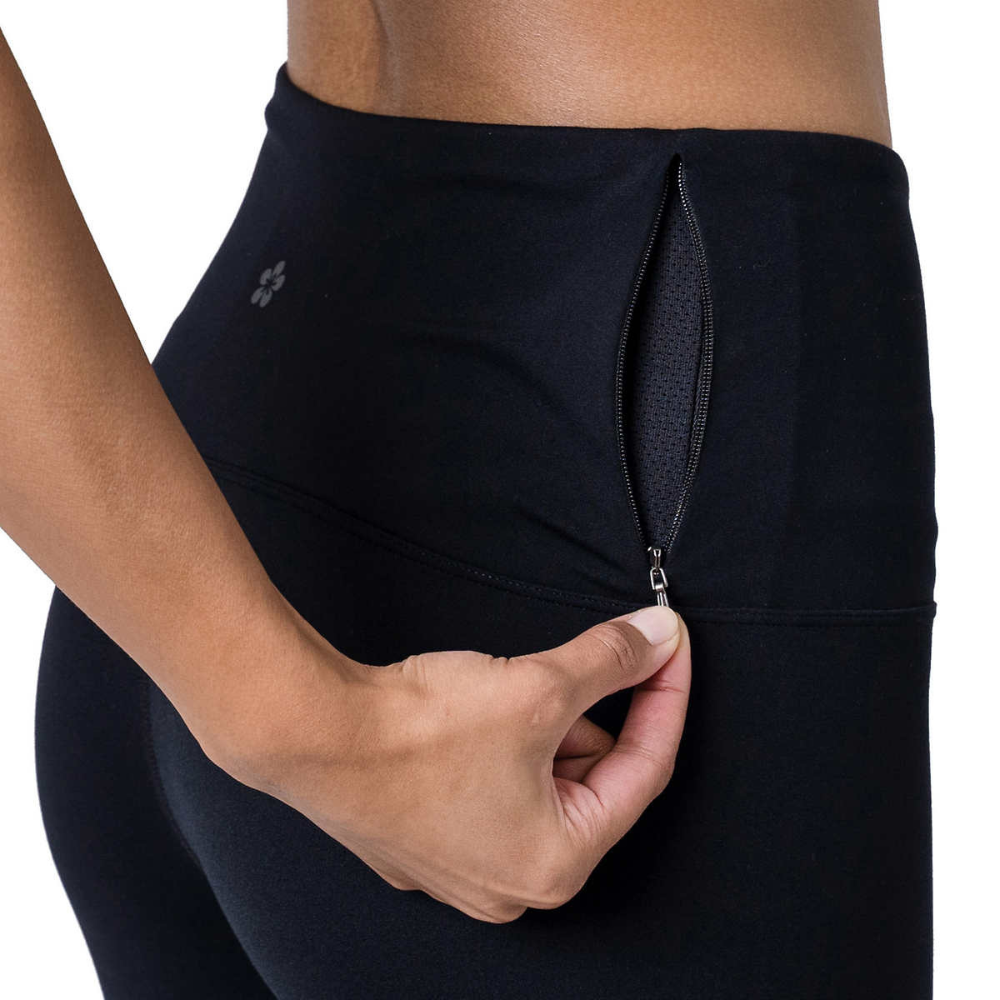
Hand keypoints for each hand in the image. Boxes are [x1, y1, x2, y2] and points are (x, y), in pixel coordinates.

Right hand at [216, 603, 690, 923]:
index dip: (665, 699)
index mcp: (556, 863)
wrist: (313, 733)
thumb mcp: (540, 686)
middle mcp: (512, 885)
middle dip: (592, 716)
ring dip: (543, 730)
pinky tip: (475, 716)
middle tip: (575, 669)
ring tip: (508, 693)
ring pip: (541, 783)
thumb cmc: (419, 733)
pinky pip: (495, 790)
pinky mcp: (429, 842)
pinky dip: (503, 748)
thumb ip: (611, 661)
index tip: (669, 653)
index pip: (645, 771)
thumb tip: (657, 639)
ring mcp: (464, 868)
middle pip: (591, 780)